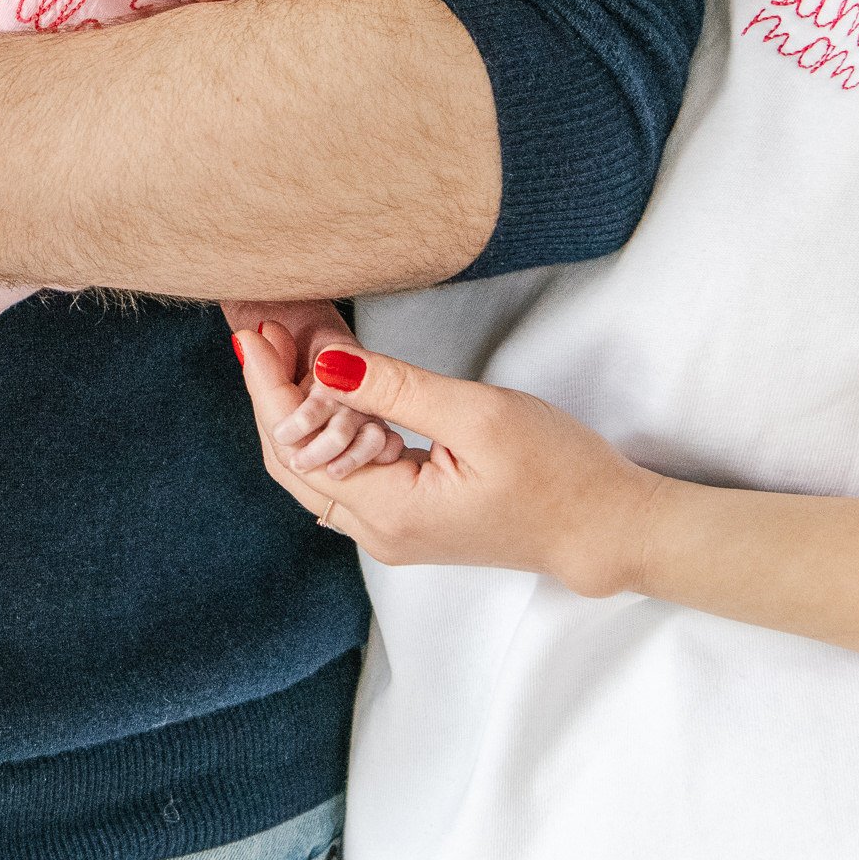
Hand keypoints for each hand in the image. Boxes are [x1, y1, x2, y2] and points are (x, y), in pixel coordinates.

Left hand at [234, 330, 665, 597]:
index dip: (268, 386)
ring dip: (297, 408)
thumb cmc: (560, 473)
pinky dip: (329, 425)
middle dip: (271, 392)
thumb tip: (326, 363)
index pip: (295, 446)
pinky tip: (331, 382)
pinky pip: (345, 470)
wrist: (607, 528)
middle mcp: (378, 531)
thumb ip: (396, 389)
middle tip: (260, 328)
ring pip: (315, 467)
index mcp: (389, 512)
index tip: (252, 331)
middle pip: (292, 460)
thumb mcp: (478, 416)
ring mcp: (392, 530)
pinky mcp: (408, 517)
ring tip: (288, 344)